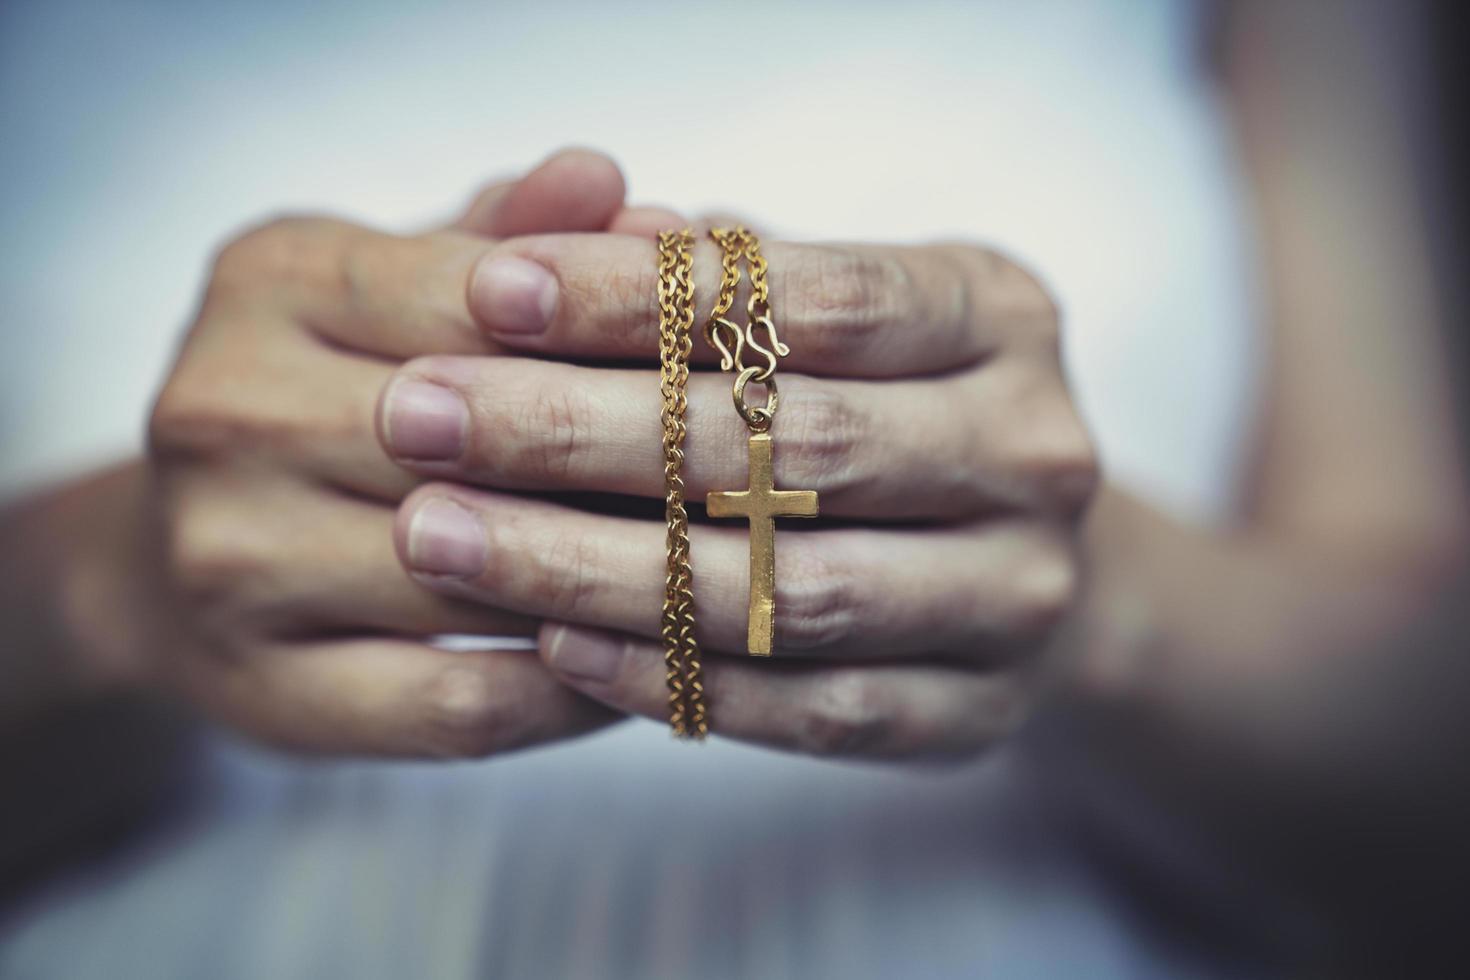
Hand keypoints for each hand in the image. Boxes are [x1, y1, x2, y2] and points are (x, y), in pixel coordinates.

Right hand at [146, 150, 683, 756]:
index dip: (627, 339)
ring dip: (621, 583)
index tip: (741, 368)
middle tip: (764, 482)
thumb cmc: (334, 399)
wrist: (176, 561)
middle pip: (483, 441)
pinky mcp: (266, 691)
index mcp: (272, 281)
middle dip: (637, 465)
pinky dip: (575, 690)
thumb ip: (509, 240)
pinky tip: (647, 660)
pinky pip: (464, 705)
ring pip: (485, 578)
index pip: (485, 299)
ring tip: (730, 572)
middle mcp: (225, 412)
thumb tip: (614, 185)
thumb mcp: (403, 288)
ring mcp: (229, 562)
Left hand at [378, 234, 1098, 760]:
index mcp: (1000, 316)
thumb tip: (568, 223)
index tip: (489, 290)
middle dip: (582, 429)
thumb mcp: (820, 308)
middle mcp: (1033, 453)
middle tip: (416, 418)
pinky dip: (674, 681)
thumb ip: (712, 271)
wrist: (1016, 558)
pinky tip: (550, 645)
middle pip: (794, 446)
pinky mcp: (975, 713)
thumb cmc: (881, 399)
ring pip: (789, 594)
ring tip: (442, 537)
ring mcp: (1018, 596)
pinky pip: (808, 710)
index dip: (648, 294)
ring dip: (596, 567)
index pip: (820, 299)